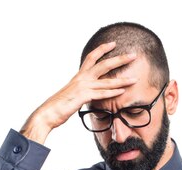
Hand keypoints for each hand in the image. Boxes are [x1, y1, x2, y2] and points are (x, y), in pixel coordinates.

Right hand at [20, 42, 137, 143]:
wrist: (47, 113)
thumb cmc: (58, 107)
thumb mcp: (71, 96)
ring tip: (134, 79)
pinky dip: (112, 93)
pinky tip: (122, 91)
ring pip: (106, 81)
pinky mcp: (83, 97)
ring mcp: (83, 87)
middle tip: (133, 55)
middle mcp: (81, 78)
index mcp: (78, 76)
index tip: (113, 44)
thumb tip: (86, 95)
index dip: (102, 49)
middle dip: (119, 59)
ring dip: (122, 80)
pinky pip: (101, 94)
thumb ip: (81, 93)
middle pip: (104, 64)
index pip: (92, 58)